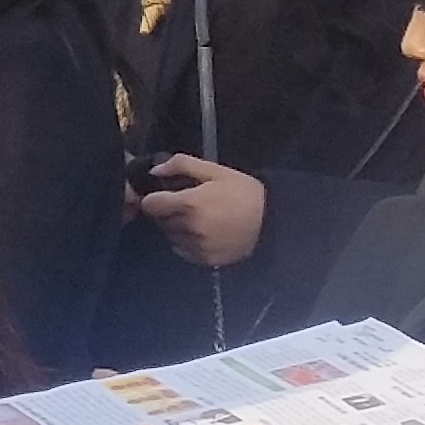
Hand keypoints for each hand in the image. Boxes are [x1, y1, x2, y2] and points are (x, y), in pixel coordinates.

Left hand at [132, 154, 269, 268]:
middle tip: (187, 205)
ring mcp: (196, 246)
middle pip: (160, 220)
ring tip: (198, 219)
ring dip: (177, 227)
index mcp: (189, 203)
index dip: (155, 198)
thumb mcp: (215, 171)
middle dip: (168, 211)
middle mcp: (189, 227)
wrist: (273, 222)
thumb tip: (154, 171)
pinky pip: (182, 250)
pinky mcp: (205, 259)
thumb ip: (181, 165)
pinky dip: (187, 242)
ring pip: (170, 236)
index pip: (150, 204)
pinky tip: (204, 233)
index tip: (165, 196)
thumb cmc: (244, 192)